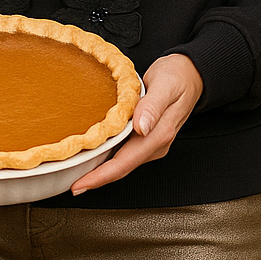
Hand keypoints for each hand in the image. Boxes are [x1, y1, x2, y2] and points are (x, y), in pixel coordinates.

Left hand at [70, 52, 202, 195]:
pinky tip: (93, 155)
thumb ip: (152, 106)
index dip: (101, 176)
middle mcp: (156, 143)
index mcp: (160, 133)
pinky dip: (107, 157)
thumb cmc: (177, 76)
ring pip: (122, 162)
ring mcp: (152, 143)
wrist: (190, 74)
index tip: (80, 185)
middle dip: (95, 178)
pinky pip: (125, 152)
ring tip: (76, 172)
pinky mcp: (147, 138)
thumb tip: (141, 128)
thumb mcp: (165, 85)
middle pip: (121, 168)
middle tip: (70, 183)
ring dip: (100, 169)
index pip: (126, 162)